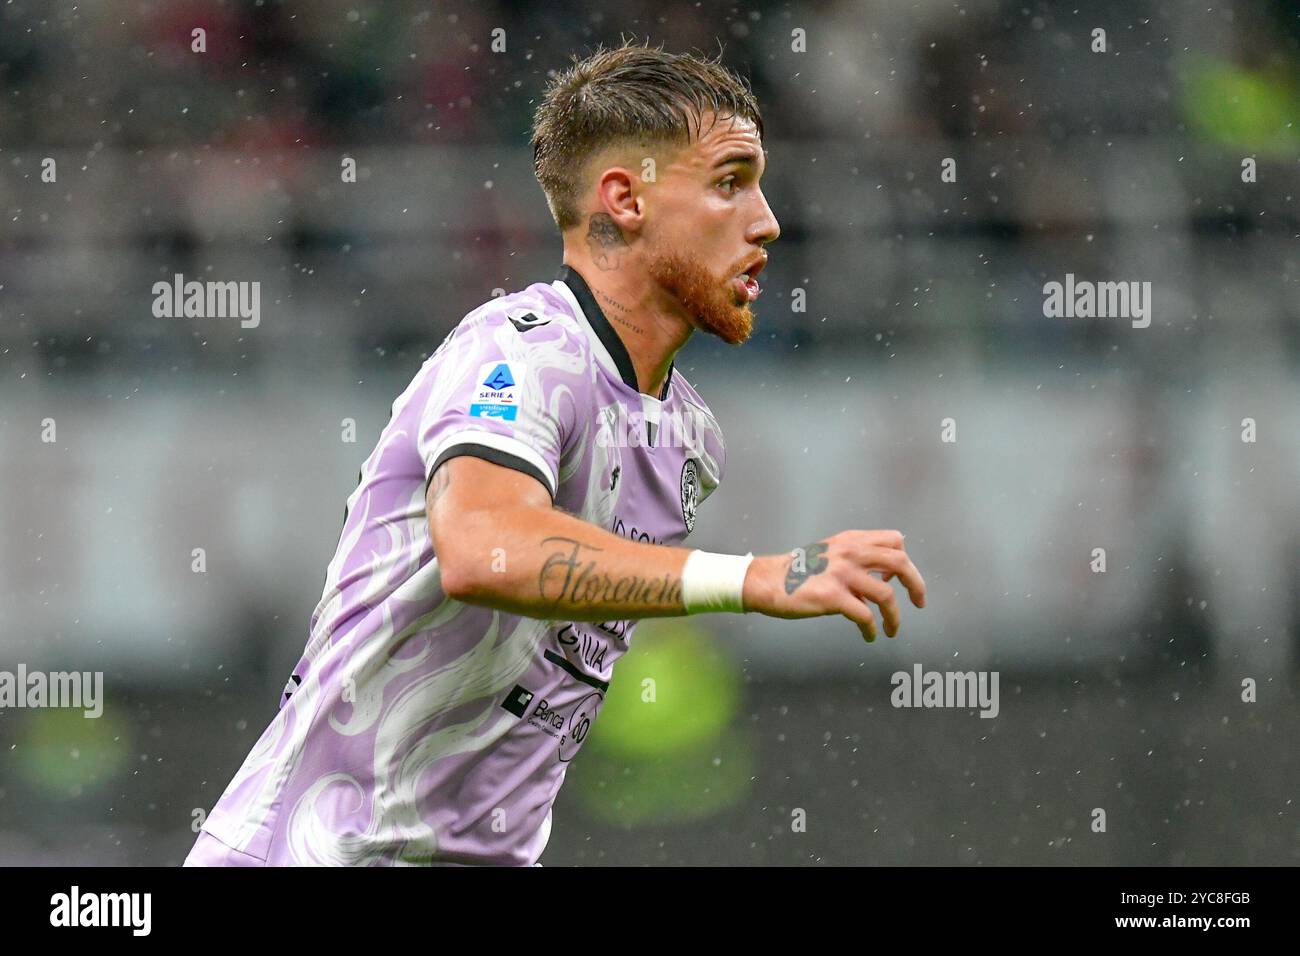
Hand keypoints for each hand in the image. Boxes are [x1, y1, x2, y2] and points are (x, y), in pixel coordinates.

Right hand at [741, 530, 925, 641]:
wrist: (766, 581)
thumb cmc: (798, 572)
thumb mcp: (829, 555)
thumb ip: (855, 561)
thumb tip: (882, 585)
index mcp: (851, 540)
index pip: (895, 540)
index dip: (905, 559)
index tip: (900, 580)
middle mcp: (850, 552)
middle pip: (900, 563)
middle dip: (916, 585)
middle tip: (919, 602)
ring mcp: (841, 574)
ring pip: (886, 596)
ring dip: (895, 617)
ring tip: (893, 630)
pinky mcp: (832, 596)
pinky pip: (865, 616)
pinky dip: (872, 629)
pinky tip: (869, 636)